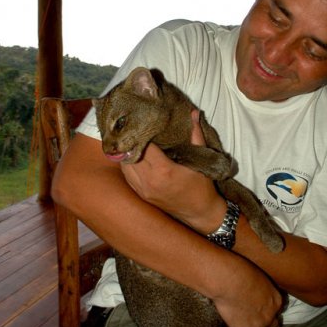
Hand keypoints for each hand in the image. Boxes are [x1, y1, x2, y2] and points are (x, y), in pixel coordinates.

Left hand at [121, 111, 224, 229]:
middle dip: (132, 141)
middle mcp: (148, 180)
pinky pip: (127, 175)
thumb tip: (194, 113)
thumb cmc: (201, 187)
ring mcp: (142, 189)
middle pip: (130, 154)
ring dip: (127, 152)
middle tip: (136, 129)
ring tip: (132, 140)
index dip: (142, 133)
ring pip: (124, 165)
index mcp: (163, 170)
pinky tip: (133, 156)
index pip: (143, 145)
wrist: (199, 213)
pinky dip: (127, 164)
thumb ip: (195, 135)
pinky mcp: (140, 194)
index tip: (145, 123)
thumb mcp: (199, 161)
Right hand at [212, 256, 283, 326]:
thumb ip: (261, 287)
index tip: (264, 306)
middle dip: (268, 321)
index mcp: (276, 299)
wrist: (228, 282)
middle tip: (259, 317)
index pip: (279, 308)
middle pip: (275, 324)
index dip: (271, 308)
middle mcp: (271, 315)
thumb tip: (255, 288)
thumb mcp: (258, 276)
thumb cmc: (241, 272)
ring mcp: (259, 325)